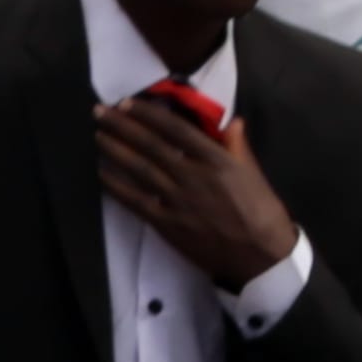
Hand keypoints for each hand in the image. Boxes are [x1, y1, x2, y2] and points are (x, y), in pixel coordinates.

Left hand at [98, 92, 301, 292]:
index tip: (127, 103)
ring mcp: (178, 200)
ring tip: (98, 136)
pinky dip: (116, 186)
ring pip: (139, 169)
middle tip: (99, 112)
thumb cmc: (262, 212)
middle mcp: (193, 176)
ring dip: (115, 150)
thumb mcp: (254, 174)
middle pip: (150, 145)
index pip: (175, 129)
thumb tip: (231, 121)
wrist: (263, 258)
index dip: (148, 114)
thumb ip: (237, 146)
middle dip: (121, 126)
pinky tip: (101, 174)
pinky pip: (135, 200)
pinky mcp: (168, 224)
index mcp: (216, 160)